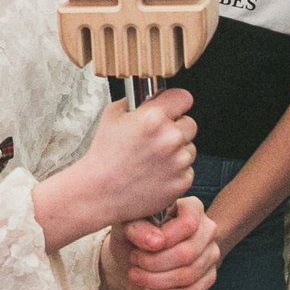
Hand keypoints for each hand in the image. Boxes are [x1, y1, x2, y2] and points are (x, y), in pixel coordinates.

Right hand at [33, 89, 196, 243]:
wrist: (99, 193)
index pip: (184, 98)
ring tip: (152, 160)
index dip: (176, 102)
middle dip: (176, 128)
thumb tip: (150, 97)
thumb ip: (135, 102)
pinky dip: (175, 172)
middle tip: (157, 138)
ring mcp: (178, 161)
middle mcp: (170, 138)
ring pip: (190, 148)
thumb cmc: (104, 156)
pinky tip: (155, 174)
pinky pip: (187, 170)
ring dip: (177, 151)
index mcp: (154, 118)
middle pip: (190, 123)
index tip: (172, 108)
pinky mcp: (182, 182)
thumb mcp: (112, 116)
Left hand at [100, 196, 219, 289]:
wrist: (134, 259)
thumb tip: (156, 242)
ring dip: (157, 281)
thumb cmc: (132, 235)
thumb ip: (138, 228)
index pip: (189, 223)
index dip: (165, 238)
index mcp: (191, 207)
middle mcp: (207, 229)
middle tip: (134, 262)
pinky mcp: (208, 277)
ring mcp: (211, 254)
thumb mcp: (127, 225)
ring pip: (189, 274)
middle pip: (188, 252)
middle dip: (155, 263)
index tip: (140, 247)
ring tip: (137, 276)